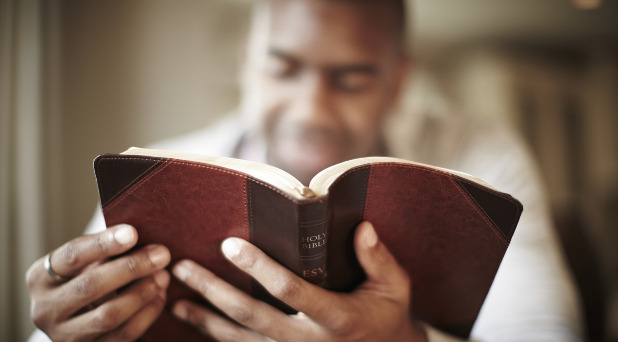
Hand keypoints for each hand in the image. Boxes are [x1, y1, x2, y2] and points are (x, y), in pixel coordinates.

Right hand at [25, 224, 171, 341]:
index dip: (103, 243)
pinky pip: (124, 334)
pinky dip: (147, 313)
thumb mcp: (84, 263)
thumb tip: (136, 235)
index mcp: (39, 278)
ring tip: (164, 276)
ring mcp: (64, 336)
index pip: (72, 256)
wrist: (77, 319)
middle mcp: (45, 310)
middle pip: (91, 286)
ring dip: (142, 292)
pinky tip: (160, 296)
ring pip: (108, 315)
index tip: (133, 232)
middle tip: (161, 254)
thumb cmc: (86, 278)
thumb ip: (103, 250)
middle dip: (131, 267)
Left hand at [172, 221, 426, 341]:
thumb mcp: (395, 288)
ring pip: (241, 340)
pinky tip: (195, 324)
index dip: (259, 268)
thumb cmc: (388, 317)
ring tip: (174, 301)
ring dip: (205, 320)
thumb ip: (378, 258)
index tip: (230, 244)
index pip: (290, 291)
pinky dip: (218, 338)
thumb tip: (362, 226)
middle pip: (252, 317)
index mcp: (336, 318)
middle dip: (214, 292)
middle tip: (182, 268)